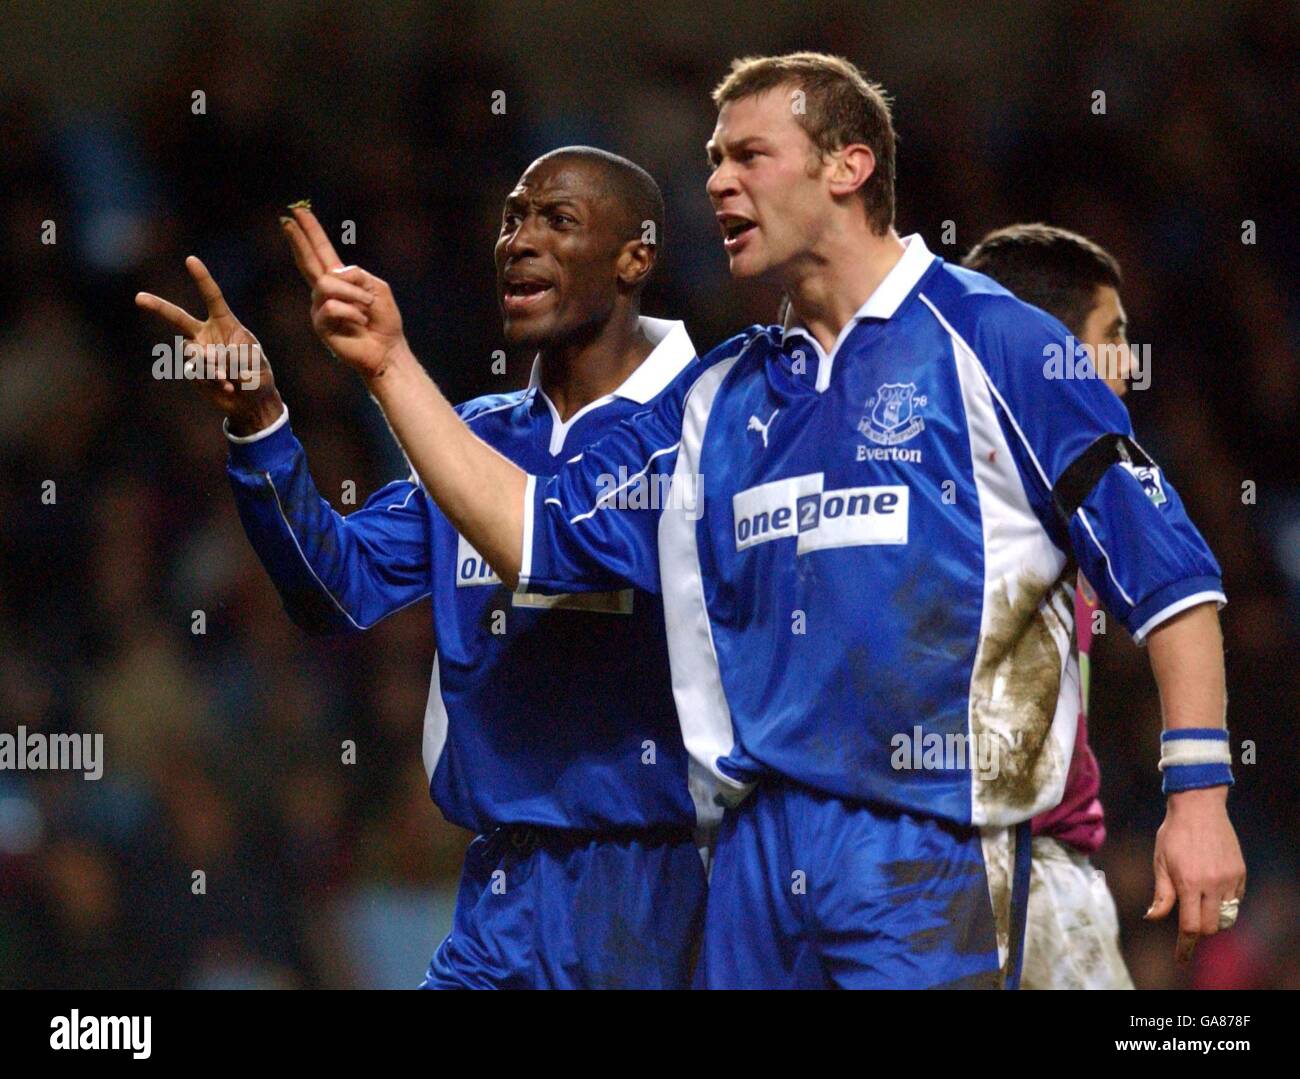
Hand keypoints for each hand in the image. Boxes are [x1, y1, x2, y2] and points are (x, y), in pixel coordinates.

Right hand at [136, 257, 282, 435]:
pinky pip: (196, 373)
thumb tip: (211, 357)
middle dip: (158, 307)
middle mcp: (206, 335)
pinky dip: (213, 381)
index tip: (190, 259)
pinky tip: (227, 388)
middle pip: (178, 318)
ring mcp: (197, 353)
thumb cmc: (258, 376)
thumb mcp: (256, 364)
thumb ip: (236, 358)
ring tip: (227, 378)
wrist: (252, 403)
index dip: (201, 278)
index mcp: (225, 323)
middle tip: (139, 298)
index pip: (212, 297)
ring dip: (210, 365)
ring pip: (192, 352)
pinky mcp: (193, 373)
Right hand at [281, 206, 405, 380]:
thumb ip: (356, 275)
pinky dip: (353, 312)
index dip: (310, 232)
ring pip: (327, 284)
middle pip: (308, 261)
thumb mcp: (377, 288)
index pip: (321, 251)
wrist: (388, 349)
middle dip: (299, 239)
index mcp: (340, 279)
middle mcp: (324, 291)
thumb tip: (333, 275)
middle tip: (288, 220)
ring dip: (355, 295)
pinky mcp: (320, 325)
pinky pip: (332, 306)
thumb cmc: (383, 321)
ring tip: (367, 309)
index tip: (298, 212)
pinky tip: (360, 323)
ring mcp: (319, 307)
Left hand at [1146, 785, 1246, 962]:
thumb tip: (1152, 917)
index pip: (1190, 926)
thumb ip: (1161, 894)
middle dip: (1198, 930)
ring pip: (1225, 917)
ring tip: (1199, 903)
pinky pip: (1235, 901)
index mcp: (1188, 882)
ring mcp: (1229, 879)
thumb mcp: (1160, 861)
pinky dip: (1224, 904)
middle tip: (1187, 921)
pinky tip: (1211, 890)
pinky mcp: (1240, 872)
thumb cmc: (1173, 833)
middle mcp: (1212, 884)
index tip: (1180, 958)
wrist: (1199, 807)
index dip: (1184, 945)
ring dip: (1212, 918)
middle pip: (1210, 927)